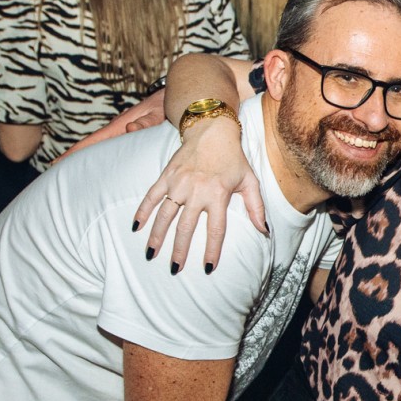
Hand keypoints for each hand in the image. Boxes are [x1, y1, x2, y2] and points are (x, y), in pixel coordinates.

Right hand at [57, 90, 168, 160]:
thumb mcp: (159, 114)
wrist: (173, 94)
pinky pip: (113, 146)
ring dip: (87, 155)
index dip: (75, 151)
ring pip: (101, 145)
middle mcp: (118, 128)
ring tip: (72, 169)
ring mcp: (123, 130)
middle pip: (92, 144)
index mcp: (120, 125)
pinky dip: (102, 153)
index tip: (57, 162)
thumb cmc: (165, 105)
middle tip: (56, 169)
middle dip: (74, 156)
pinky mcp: (130, 131)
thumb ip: (147, 123)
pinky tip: (100, 161)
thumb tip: (129, 128)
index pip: (93, 141)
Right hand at [133, 115, 265, 272]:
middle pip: (186, 228)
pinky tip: (136, 227)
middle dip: (179, 251)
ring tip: (151, 254)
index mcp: (218, 195)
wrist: (211, 131)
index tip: (207, 268)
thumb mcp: (250, 182)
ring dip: (157, 236)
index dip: (211, 250)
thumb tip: (265, 231)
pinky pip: (151, 196)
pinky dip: (142, 211)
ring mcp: (178, 184)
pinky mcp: (166, 176)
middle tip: (174, 269)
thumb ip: (256, 207)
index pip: (215, 230)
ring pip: (165, 215)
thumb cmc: (234, 159)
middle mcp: (196, 192)